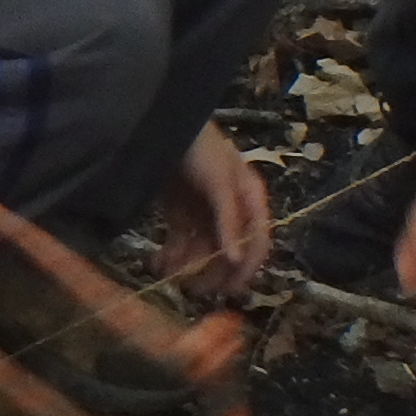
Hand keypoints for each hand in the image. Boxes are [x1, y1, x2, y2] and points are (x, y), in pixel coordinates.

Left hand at [156, 124, 271, 301]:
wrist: (161, 125)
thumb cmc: (200, 147)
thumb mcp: (219, 180)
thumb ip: (229, 219)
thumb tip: (238, 260)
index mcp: (250, 199)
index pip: (258, 241)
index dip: (248, 267)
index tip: (231, 290)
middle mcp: (230, 210)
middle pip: (228, 251)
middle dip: (212, 271)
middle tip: (193, 289)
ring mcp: (203, 213)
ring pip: (201, 252)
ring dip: (187, 267)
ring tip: (168, 274)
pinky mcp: (179, 215)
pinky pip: (180, 244)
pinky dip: (170, 257)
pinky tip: (157, 264)